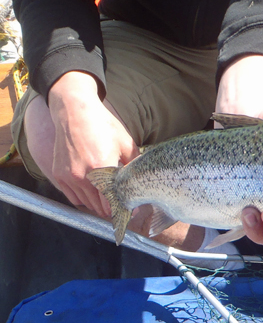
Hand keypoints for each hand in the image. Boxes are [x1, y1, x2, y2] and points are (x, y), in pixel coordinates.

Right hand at [47, 72, 137, 216]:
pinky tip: (94, 193)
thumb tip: (142, 185)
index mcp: (102, 167)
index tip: (132, 210)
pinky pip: (74, 198)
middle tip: (123, 205)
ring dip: (99, 205)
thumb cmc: (103, 126)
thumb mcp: (126, 144)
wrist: (74, 112)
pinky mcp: (59, 175)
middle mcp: (83, 175)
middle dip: (113, 209)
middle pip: (100, 207)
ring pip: (87, 204)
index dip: (124, 208)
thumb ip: (134, 166)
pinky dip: (84, 199)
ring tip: (110, 199)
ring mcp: (69, 176)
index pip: (113, 202)